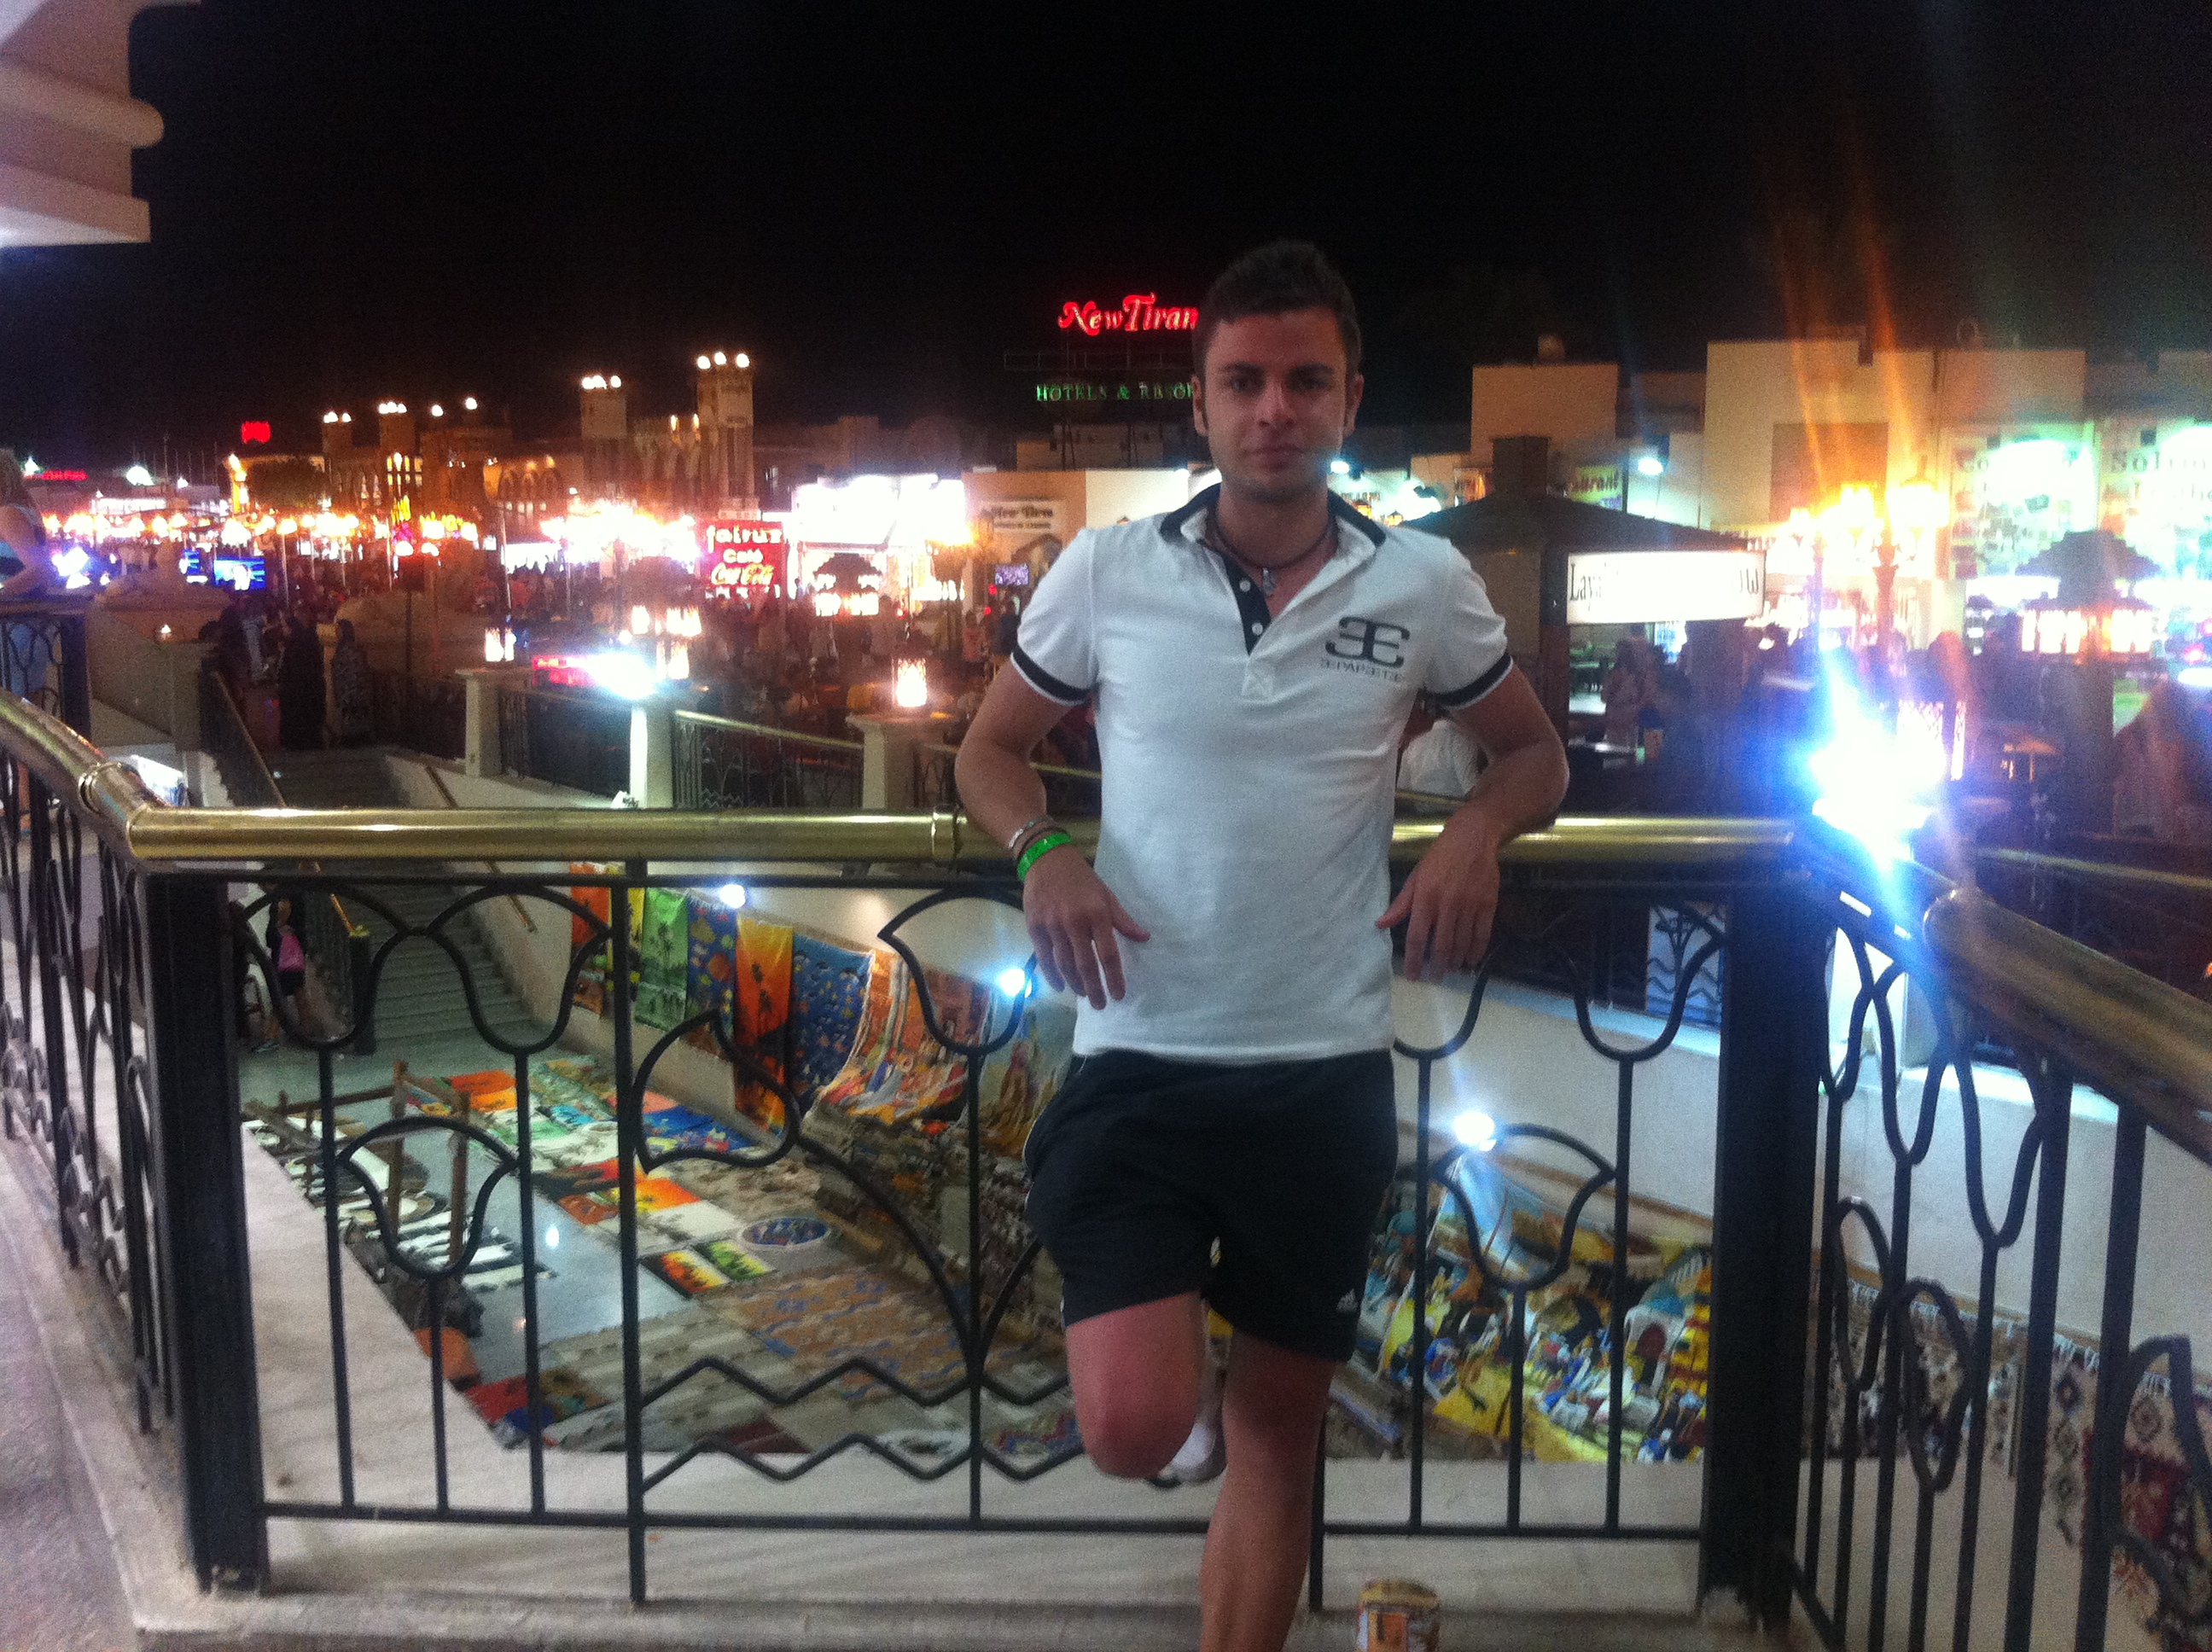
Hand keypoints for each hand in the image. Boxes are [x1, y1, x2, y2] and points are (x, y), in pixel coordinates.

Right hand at [1022, 845, 1149, 1008]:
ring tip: (1083, 994)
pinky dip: (1052, 975)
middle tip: (1100, 1004)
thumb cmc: (1081, 879)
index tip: (1118, 994)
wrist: (1047, 860)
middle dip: (1094, 988)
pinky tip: (1060, 985)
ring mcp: (1052, 925)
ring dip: (1075, 984)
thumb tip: (1144, 938)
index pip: (1108, 954)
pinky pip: (1044, 957)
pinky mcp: (1035, 927)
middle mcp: (1074, 922)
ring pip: (1064, 964)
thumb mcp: (1106, 895)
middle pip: (1085, 965)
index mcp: (1096, 914)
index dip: (1113, 977)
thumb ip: (1123, 920)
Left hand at [1377, 811, 1502, 981]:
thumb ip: (1400, 904)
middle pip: (1441, 945)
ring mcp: (1469, 905)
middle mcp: (1447, 904)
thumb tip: (1381, 925)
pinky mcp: (1488, 904)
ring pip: (1462, 943)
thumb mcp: (1416, 877)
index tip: (1412, 975)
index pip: (1416, 936)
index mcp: (1425, 898)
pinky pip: (1482, 935)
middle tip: (1434, 978)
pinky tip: (1470, 960)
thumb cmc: (1439, 858)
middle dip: (1436, 967)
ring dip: (1455, 962)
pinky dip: (1476, 951)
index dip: (1413, 960)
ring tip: (1450, 971)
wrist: (1473, 838)